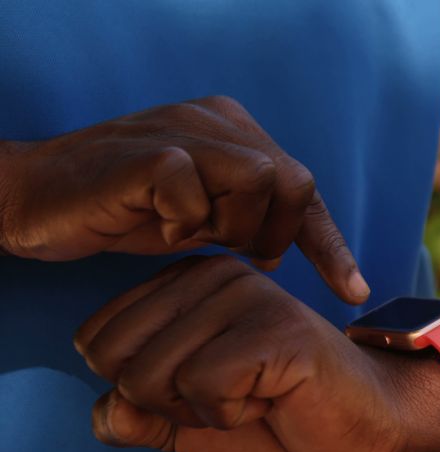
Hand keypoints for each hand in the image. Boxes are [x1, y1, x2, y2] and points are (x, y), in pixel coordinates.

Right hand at [0, 95, 367, 302]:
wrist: (37, 200)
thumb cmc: (121, 211)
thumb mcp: (199, 220)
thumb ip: (242, 223)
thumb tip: (281, 249)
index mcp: (236, 133)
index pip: (304, 189)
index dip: (330, 245)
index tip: (354, 292)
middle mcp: (217, 121)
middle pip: (295, 181)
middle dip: (275, 233)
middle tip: (234, 252)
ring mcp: (184, 130)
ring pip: (260, 179)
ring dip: (232, 226)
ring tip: (191, 235)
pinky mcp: (152, 152)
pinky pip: (196, 191)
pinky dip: (182, 222)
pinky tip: (156, 225)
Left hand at [73, 256, 439, 451]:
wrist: (367, 427)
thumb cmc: (285, 418)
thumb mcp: (194, 421)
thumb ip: (141, 415)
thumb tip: (106, 412)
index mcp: (188, 284)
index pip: (96, 341)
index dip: (142, 392)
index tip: (207, 390)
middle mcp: (214, 274)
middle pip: (115, 359)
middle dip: (164, 404)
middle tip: (232, 397)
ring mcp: (248, 294)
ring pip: (153, 375)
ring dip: (202, 412)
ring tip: (258, 396)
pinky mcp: (276, 326)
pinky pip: (203, 386)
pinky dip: (233, 414)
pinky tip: (276, 398)